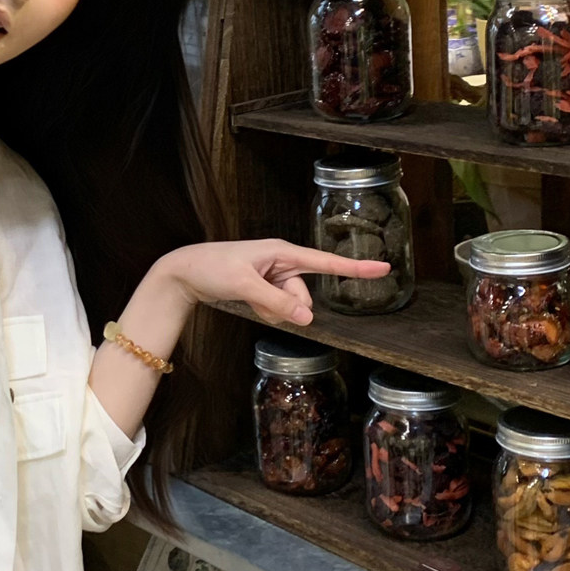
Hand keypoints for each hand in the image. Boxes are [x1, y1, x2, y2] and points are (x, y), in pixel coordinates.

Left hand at [157, 238, 389, 328]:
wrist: (185, 271)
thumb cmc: (213, 268)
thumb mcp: (244, 285)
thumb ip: (276, 302)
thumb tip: (307, 318)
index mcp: (283, 252)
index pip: (327, 261)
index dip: (355, 267)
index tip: (384, 267)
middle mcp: (282, 261)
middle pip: (304, 294)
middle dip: (287, 306)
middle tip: (257, 298)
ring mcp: (274, 275)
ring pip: (291, 304)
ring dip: (274, 310)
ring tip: (247, 296)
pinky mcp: (265, 286)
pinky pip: (278, 307)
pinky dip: (266, 310)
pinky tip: (247, 301)